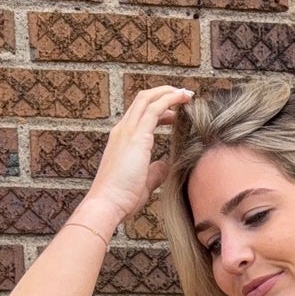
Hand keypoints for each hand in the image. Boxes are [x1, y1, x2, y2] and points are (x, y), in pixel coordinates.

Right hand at [84, 84, 193, 223]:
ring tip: (186, 94)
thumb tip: (165, 165)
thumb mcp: (143, 181)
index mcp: (122, 139)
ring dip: (169, 93)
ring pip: (148, 99)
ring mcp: (128, 131)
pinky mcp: (136, 136)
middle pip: (143, 100)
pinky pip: (154, 109)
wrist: (108, 203)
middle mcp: (122, 130)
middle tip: (185, 95)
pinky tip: (183, 99)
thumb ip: (154, 171)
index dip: (159, 108)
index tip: (176, 112)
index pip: (140, 114)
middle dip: (165, 93)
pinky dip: (169, 100)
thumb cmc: (122, 197)